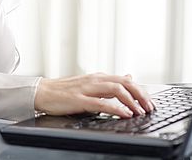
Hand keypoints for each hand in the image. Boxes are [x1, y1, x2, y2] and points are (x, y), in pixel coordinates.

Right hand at [34, 73, 154, 117]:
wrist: (42, 92)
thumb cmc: (63, 90)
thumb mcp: (90, 83)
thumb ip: (109, 82)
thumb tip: (129, 76)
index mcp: (98, 77)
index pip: (126, 80)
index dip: (140, 91)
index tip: (150, 102)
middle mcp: (94, 80)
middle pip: (124, 83)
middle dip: (140, 95)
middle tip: (150, 107)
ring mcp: (87, 89)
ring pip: (115, 90)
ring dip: (131, 101)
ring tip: (140, 111)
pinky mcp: (79, 100)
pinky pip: (101, 103)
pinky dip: (115, 108)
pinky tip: (124, 114)